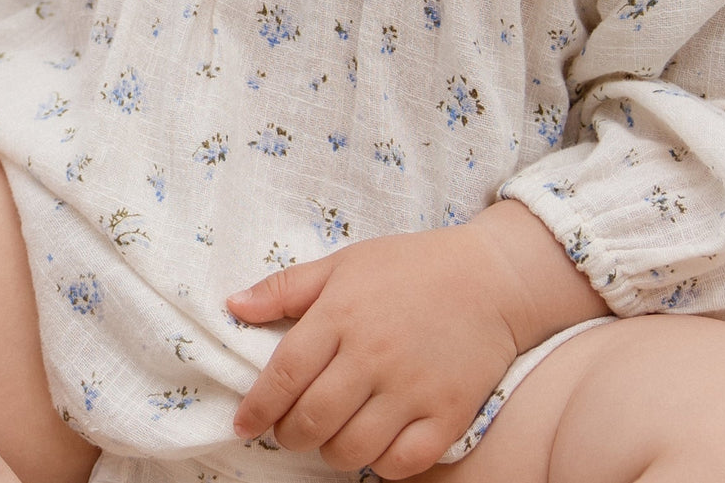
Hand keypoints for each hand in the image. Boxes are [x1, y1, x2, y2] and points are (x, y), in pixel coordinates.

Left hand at [227, 202, 606, 477]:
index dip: (256, 408)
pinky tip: (377, 443)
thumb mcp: (345, 262)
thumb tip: (233, 306)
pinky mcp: (447, 414)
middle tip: (291, 429)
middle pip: (311, 421)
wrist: (491, 277)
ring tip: (332, 434)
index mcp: (342, 313)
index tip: (245, 423)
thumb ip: (286, 288)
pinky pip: (401, 464)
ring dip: (330, 451)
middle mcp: (373, 354)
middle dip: (289, 435)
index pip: (283, 376)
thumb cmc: (412, 267)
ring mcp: (412, 388)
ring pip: (351, 450)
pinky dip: (381, 464)